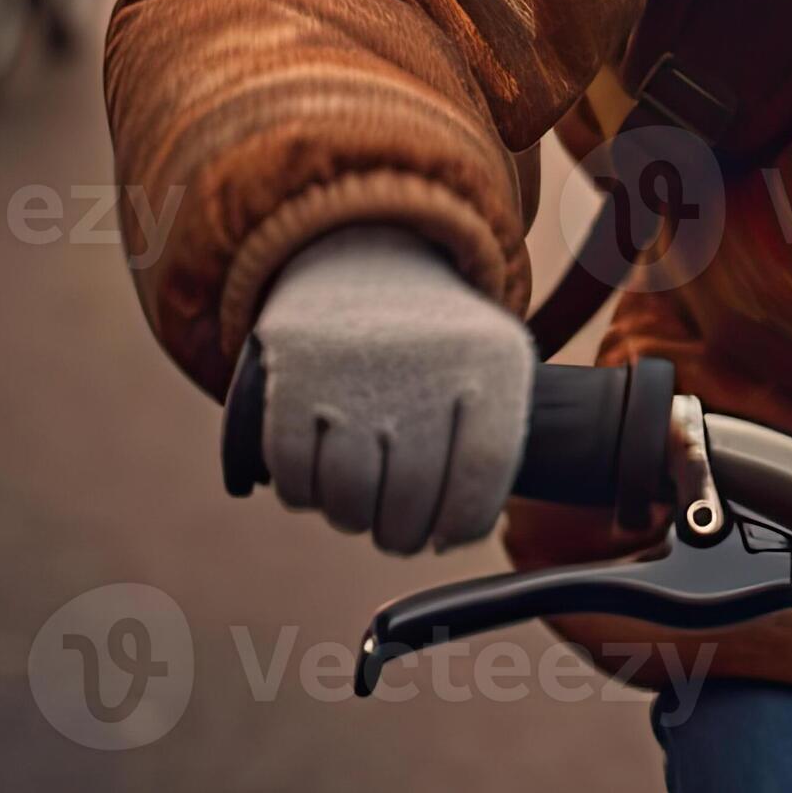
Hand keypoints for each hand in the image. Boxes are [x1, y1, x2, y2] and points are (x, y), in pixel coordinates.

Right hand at [247, 225, 533, 554]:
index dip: (464, 521)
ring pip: (348, 500)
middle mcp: (423, 362)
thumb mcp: (497, 366)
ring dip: (353, 518)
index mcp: (491, 360)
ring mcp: (354, 368)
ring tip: (363, 504)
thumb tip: (453, 536)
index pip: (485, 469)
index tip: (449, 536)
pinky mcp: (294, 373)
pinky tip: (321, 478)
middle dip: (402, 534)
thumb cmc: (440, 342)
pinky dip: (304, 493)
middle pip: (410, 499)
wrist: (369, 256)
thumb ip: (493, 448)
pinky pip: (294, 477)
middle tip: (399, 529)